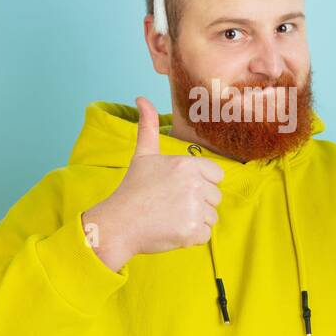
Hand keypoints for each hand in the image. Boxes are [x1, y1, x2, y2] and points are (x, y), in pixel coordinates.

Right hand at [81, 96, 224, 272]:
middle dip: (197, 203)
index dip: (200, 184)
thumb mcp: (143, 155)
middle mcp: (195, 184)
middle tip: (170, 205)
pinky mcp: (192, 231)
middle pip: (215, 197)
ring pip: (211, 217)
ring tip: (170, 217)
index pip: (217, 176)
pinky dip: (191, 237)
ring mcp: (194, 208)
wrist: (119, 223)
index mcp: (188, 164)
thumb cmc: (133, 189)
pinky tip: (171, 230)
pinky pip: (205, 235)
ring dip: (194, 220)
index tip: (178, 189)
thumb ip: (148, 126)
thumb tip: (141, 98)